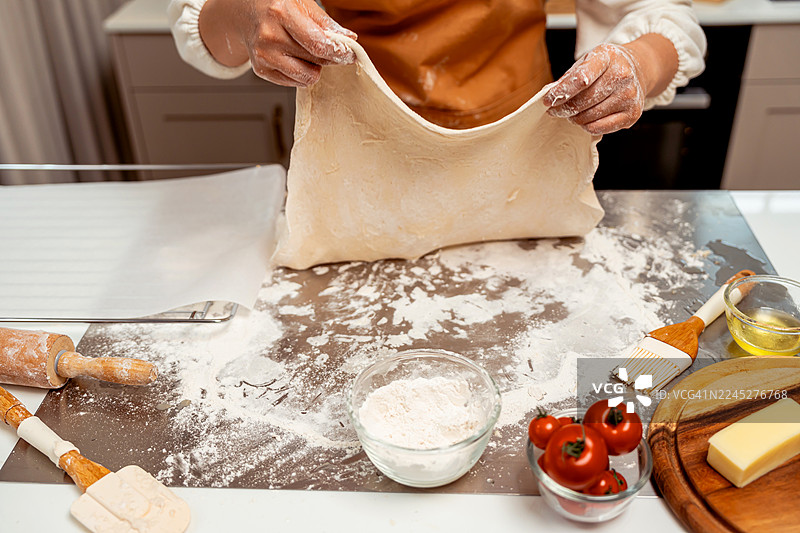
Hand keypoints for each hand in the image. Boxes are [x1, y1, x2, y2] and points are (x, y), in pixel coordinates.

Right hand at [199, 0, 356, 86]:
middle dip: (330, 58)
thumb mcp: (303, 4)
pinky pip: (294, 83)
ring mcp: (263, 55)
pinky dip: (301, 73)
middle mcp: (269, 36)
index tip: (350, 54)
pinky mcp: (261, 70)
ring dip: (315, 68)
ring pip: (307, 77)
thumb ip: (326, 23)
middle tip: (331, 51)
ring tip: (308, 53)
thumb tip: (350, 39)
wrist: (247, 13)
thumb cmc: (278, 6)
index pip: (318, 44)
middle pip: (316, 61)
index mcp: (281, 13)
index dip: (339, 52)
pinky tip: (294, 58)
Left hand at [543, 43, 644, 134]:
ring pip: (589, 116)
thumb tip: (549, 94)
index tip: (548, 101)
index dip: (561, 92)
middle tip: (555, 110)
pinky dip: (586, 126)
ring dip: (574, 118)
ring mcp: (629, 95)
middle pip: (583, 100)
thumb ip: (569, 77)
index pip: (581, 78)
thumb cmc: (606, 67)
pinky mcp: (632, 113)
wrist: (638, 69)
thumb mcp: (587, 61)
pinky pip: (599, 127)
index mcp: (607, 57)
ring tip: (572, 113)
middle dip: (563, 108)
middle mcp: (622, 75)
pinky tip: (585, 119)